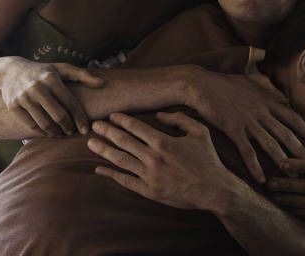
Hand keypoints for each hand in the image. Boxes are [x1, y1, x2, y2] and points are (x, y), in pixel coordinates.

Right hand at [0, 58, 103, 135]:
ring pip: (44, 122)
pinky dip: (41, 132)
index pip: (70, 102)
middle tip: (72, 132)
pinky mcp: (13, 105)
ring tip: (61, 133)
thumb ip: (83, 75)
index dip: (80, 118)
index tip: (85, 129)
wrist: (11, 71)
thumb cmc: (43, 71)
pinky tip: (48, 132)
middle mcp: (37, 87)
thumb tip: (102, 83)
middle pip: (58, 115)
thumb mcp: (62, 69)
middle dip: (68, 127)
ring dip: (55, 132)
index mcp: (52, 78)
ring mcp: (24, 97)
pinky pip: (30, 124)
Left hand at [88, 112, 237, 210]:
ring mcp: (149, 176)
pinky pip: (125, 181)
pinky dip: (111, 174)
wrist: (214, 189)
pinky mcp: (149, 191)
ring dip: (104, 150)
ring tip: (90, 142)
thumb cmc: (208, 159)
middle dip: (107, 131)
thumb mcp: (199, 132)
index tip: (111, 115)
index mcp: (163, 142)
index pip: (136, 127)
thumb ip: (179, 119)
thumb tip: (159, 114)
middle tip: (94, 124)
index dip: (121, 120)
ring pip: (120, 160)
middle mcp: (153, 158)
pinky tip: (99, 169)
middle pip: (124, 141)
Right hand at [187, 70, 304, 183]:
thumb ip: (265, 91)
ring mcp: (248, 120)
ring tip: (294, 176)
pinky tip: (261, 179)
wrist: (201, 84)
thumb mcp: (249, 82)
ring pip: (271, 143)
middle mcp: (262, 111)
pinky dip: (255, 166)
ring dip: (284, 160)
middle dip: (302, 150)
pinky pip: (247, 151)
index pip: (293, 117)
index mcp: (267, 100)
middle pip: (286, 133)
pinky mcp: (233, 129)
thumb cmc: (223, 83)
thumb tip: (278, 96)